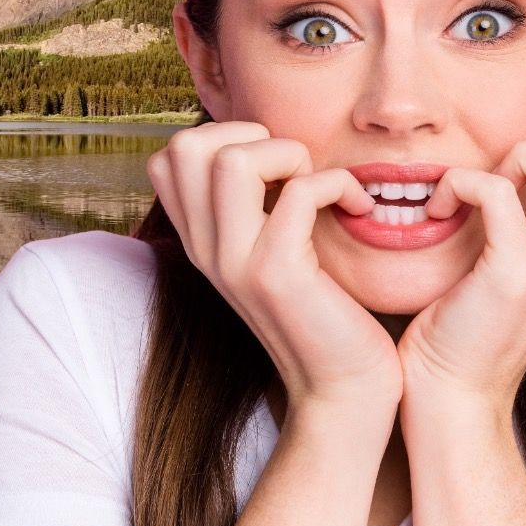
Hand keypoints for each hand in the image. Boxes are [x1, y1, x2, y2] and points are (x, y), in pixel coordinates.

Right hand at [147, 121, 402, 408]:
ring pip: (232, 161)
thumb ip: (257, 208)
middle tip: (294, 169)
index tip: (273, 167)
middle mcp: (206, 250)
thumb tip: (268, 146)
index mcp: (202, 241)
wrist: (343, 391)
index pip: (167, 156)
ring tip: (321, 185)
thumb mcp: (275, 254)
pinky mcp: (278, 274)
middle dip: (251, 134)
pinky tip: (358, 207)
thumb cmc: (324, 315)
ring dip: (289, 153)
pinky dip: (339, 184)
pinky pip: (301, 192)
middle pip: (186, 146)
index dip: (222, 137)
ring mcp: (236, 262)